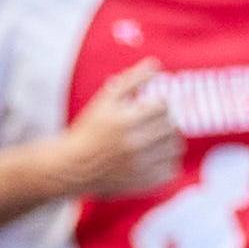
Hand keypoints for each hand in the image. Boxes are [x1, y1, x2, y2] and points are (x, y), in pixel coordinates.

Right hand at [50, 61, 185, 198]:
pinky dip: (168, 162)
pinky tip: (155, 157)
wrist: (73, 166)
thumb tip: (155, 63)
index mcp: (124, 121)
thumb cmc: (90, 128)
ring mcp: (139, 166)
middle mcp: (133, 145)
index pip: (163, 106)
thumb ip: (131, 80)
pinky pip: (171, 171)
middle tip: (154, 123)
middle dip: (165, 122)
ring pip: (175, 148)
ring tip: (157, 139)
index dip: (160, 104)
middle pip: (171, 127)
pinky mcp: (142, 183)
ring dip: (170, 141)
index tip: (151, 108)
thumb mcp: (106, 99)